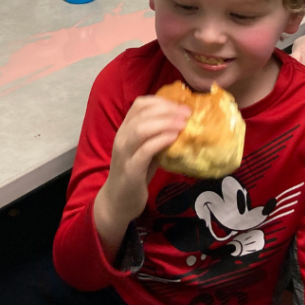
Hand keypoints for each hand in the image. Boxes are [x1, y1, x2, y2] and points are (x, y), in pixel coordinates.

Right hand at [94, 95, 189, 250]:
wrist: (117, 202)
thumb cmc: (135, 174)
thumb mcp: (146, 150)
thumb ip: (158, 137)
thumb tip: (182, 124)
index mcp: (125, 129)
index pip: (140, 104)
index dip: (161, 101)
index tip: (180, 105)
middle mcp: (122, 137)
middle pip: (143, 113)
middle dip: (167, 109)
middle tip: (187, 113)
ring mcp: (124, 153)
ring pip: (142, 128)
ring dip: (165, 123)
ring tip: (183, 123)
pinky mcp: (130, 170)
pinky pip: (145, 150)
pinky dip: (161, 140)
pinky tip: (174, 138)